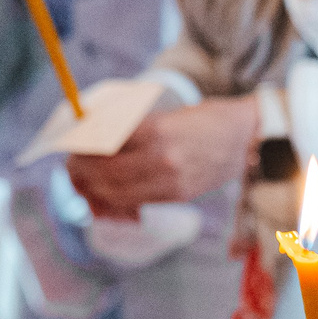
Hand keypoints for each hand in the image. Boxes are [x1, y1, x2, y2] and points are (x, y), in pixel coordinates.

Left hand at [64, 96, 257, 218]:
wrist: (248, 140)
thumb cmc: (205, 119)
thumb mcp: (165, 115)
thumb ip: (129, 129)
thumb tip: (90, 137)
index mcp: (157, 131)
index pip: (104, 142)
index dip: (81, 145)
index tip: (70, 142)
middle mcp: (162, 159)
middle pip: (104, 172)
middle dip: (80, 169)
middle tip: (70, 163)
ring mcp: (170, 182)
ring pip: (115, 193)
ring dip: (91, 189)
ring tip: (81, 181)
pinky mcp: (176, 197)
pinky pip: (133, 204)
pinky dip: (113, 202)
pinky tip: (103, 196)